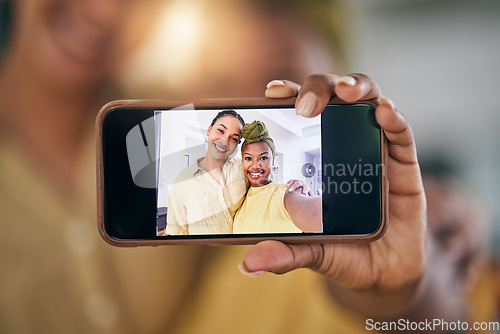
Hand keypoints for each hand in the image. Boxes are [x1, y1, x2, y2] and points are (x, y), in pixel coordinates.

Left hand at [240, 73, 426, 317]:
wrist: (382, 274)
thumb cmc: (341, 252)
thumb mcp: (309, 252)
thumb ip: (284, 253)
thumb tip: (248, 265)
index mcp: (314, 158)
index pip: (300, 115)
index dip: (288, 96)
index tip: (272, 92)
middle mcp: (343, 146)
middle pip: (333, 99)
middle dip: (320, 88)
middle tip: (305, 105)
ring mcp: (374, 151)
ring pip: (368, 102)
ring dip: (358, 87)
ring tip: (347, 92)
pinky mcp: (404, 166)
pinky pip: (402, 135)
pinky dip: (395, 119)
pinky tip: (384, 112)